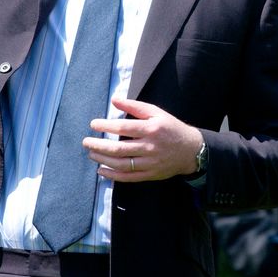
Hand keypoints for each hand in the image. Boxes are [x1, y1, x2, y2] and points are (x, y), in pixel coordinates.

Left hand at [83, 98, 203, 182]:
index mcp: (151, 129)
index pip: (123, 127)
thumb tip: (114, 100)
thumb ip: (135, 106)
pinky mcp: (150, 175)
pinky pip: (128, 177)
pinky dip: (112, 175)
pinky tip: (101, 170)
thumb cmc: (171, 128)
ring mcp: (150, 163)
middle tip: (86, 141)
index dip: (105, 126)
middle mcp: (150, 147)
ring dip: (102, 159)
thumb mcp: (157, 112)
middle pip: (119, 148)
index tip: (93, 124)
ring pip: (121, 164)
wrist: (191, 150)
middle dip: (98, 145)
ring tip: (91, 153)